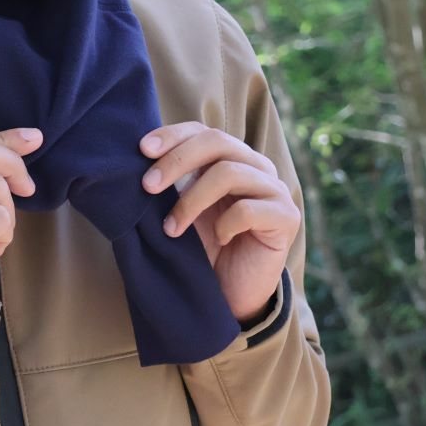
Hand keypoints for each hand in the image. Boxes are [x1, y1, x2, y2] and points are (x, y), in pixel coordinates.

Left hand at [139, 122, 299, 324]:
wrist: (231, 294)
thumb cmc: (204, 247)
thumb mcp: (182, 209)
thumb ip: (170, 182)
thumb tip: (138, 157)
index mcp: (231, 157)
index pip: (202, 131)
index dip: (172, 135)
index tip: (142, 149)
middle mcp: (256, 166)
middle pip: (217, 142)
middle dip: (176, 161)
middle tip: (148, 186)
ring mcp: (274, 190)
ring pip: (229, 173)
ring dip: (191, 200)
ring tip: (171, 228)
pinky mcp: (286, 217)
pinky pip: (249, 209)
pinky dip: (225, 224)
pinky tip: (219, 239)